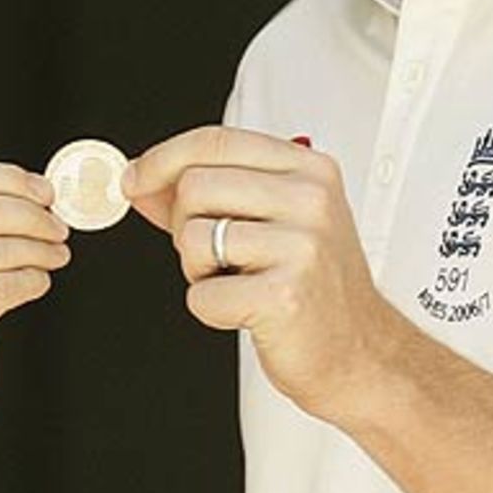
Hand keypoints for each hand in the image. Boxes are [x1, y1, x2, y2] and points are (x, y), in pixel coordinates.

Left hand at [124, 125, 403, 423]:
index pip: (216, 141)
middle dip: (186, 226)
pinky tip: (246, 310)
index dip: (162, 158)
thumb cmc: (313, 286)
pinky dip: (210, 309)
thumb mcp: (271, 221)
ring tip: (240, 282)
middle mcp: (311, 199)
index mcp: (309, 169)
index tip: (133, 179)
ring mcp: (302, 246)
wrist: (359, 352)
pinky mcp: (284, 296)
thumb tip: (140, 179)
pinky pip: (202, 295)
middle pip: (194, 186)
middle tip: (219, 256)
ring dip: (198, 271)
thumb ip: (209, 193)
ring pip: (193, 238)